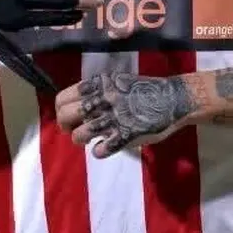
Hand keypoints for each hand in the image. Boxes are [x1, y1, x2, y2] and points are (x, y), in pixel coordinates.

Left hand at [55, 73, 201, 158]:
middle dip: (66, 127)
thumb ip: (96, 91)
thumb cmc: (143, 90)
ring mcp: (112, 119)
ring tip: (91, 139)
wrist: (171, 99)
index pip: (62, 99)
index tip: (69, 118)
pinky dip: (100, 151)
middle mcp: (101, 100)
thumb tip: (77, 104)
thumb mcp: (115, 82)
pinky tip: (107, 146)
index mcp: (97, 85)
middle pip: (65, 116)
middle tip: (75, 131)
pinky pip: (100, 151)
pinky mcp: (124, 136)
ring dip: (81, 140)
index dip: (61, 111)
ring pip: (79, 135)